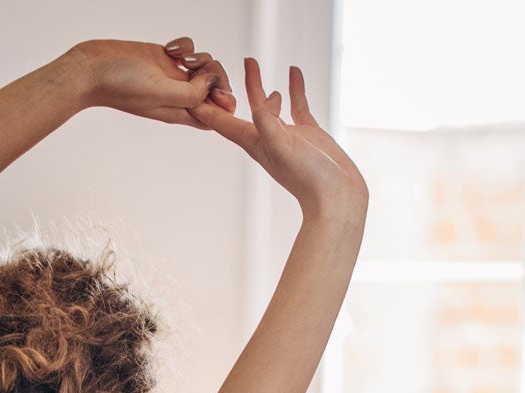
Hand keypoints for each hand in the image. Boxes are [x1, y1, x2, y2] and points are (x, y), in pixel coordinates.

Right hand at [69, 37, 235, 126]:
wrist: (92, 69)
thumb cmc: (120, 86)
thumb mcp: (161, 93)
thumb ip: (192, 93)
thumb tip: (214, 84)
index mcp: (178, 111)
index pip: (213, 116)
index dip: (223, 103)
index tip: (216, 89)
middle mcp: (177, 95)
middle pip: (214, 88)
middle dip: (214, 74)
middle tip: (196, 69)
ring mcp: (170, 76)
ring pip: (204, 67)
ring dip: (200, 58)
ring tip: (180, 59)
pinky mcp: (162, 58)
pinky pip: (187, 51)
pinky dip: (185, 47)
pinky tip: (170, 49)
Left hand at [193, 59, 366, 223]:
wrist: (336, 196)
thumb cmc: (307, 177)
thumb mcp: (283, 146)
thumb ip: (268, 123)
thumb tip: (260, 102)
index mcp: (254, 142)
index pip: (222, 122)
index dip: (204, 107)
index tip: (188, 91)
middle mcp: (266, 137)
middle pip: (240, 107)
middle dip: (227, 87)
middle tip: (216, 66)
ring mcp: (287, 134)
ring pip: (267, 103)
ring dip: (258, 85)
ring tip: (251, 64)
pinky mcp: (307, 132)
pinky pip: (296, 104)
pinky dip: (293, 88)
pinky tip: (293, 72)